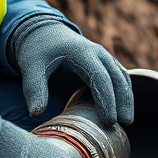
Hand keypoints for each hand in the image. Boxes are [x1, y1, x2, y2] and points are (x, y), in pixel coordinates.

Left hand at [11, 19, 133, 126]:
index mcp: (81, 52)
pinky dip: (123, 93)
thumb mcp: (31, 68)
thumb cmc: (38, 51)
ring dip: (126, 98)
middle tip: (124, 124)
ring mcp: (103, 57)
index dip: (106, 99)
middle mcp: (97, 53)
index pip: (100, 77)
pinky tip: (122, 110)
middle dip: (122, 101)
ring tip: (127, 121)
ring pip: (122, 77)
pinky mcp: (104, 64)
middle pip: (117, 77)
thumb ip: (34, 89)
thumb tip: (36, 114)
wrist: (45, 33)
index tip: (109, 120)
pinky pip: (119, 77)